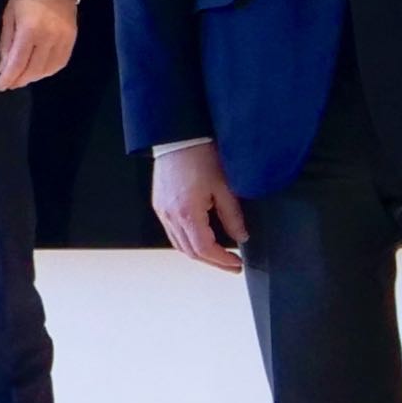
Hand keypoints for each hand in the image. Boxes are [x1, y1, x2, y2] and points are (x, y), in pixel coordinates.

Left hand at [0, 0, 79, 91]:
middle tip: (11, 83)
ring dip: (34, 77)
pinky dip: (49, 71)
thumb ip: (6, 43)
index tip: (1, 86)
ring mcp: (63, 39)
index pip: (18, 63)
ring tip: (24, 78)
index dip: (9, 77)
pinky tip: (40, 71)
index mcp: (29, 30)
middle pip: (34, 69)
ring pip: (48, 69)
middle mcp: (48, 38)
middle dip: (20, 79)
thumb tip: (3, 67)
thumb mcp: (9, 16)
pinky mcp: (72, 39)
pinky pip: (61, 62)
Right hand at [150, 140, 248, 270]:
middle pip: (190, 252)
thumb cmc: (201, 156)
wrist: (180, 137)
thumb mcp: (225, 187)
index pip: (205, 249)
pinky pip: (172, 232)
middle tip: (231, 265)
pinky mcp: (160, 205)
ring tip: (219, 255)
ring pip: (179, 244)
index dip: (222, 260)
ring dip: (199, 254)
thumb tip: (241, 236)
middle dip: (213, 261)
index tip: (237, 264)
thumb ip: (233, 216)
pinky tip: (201, 239)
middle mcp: (170, 216)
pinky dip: (188, 241)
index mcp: (187, 213)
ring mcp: (162, 211)